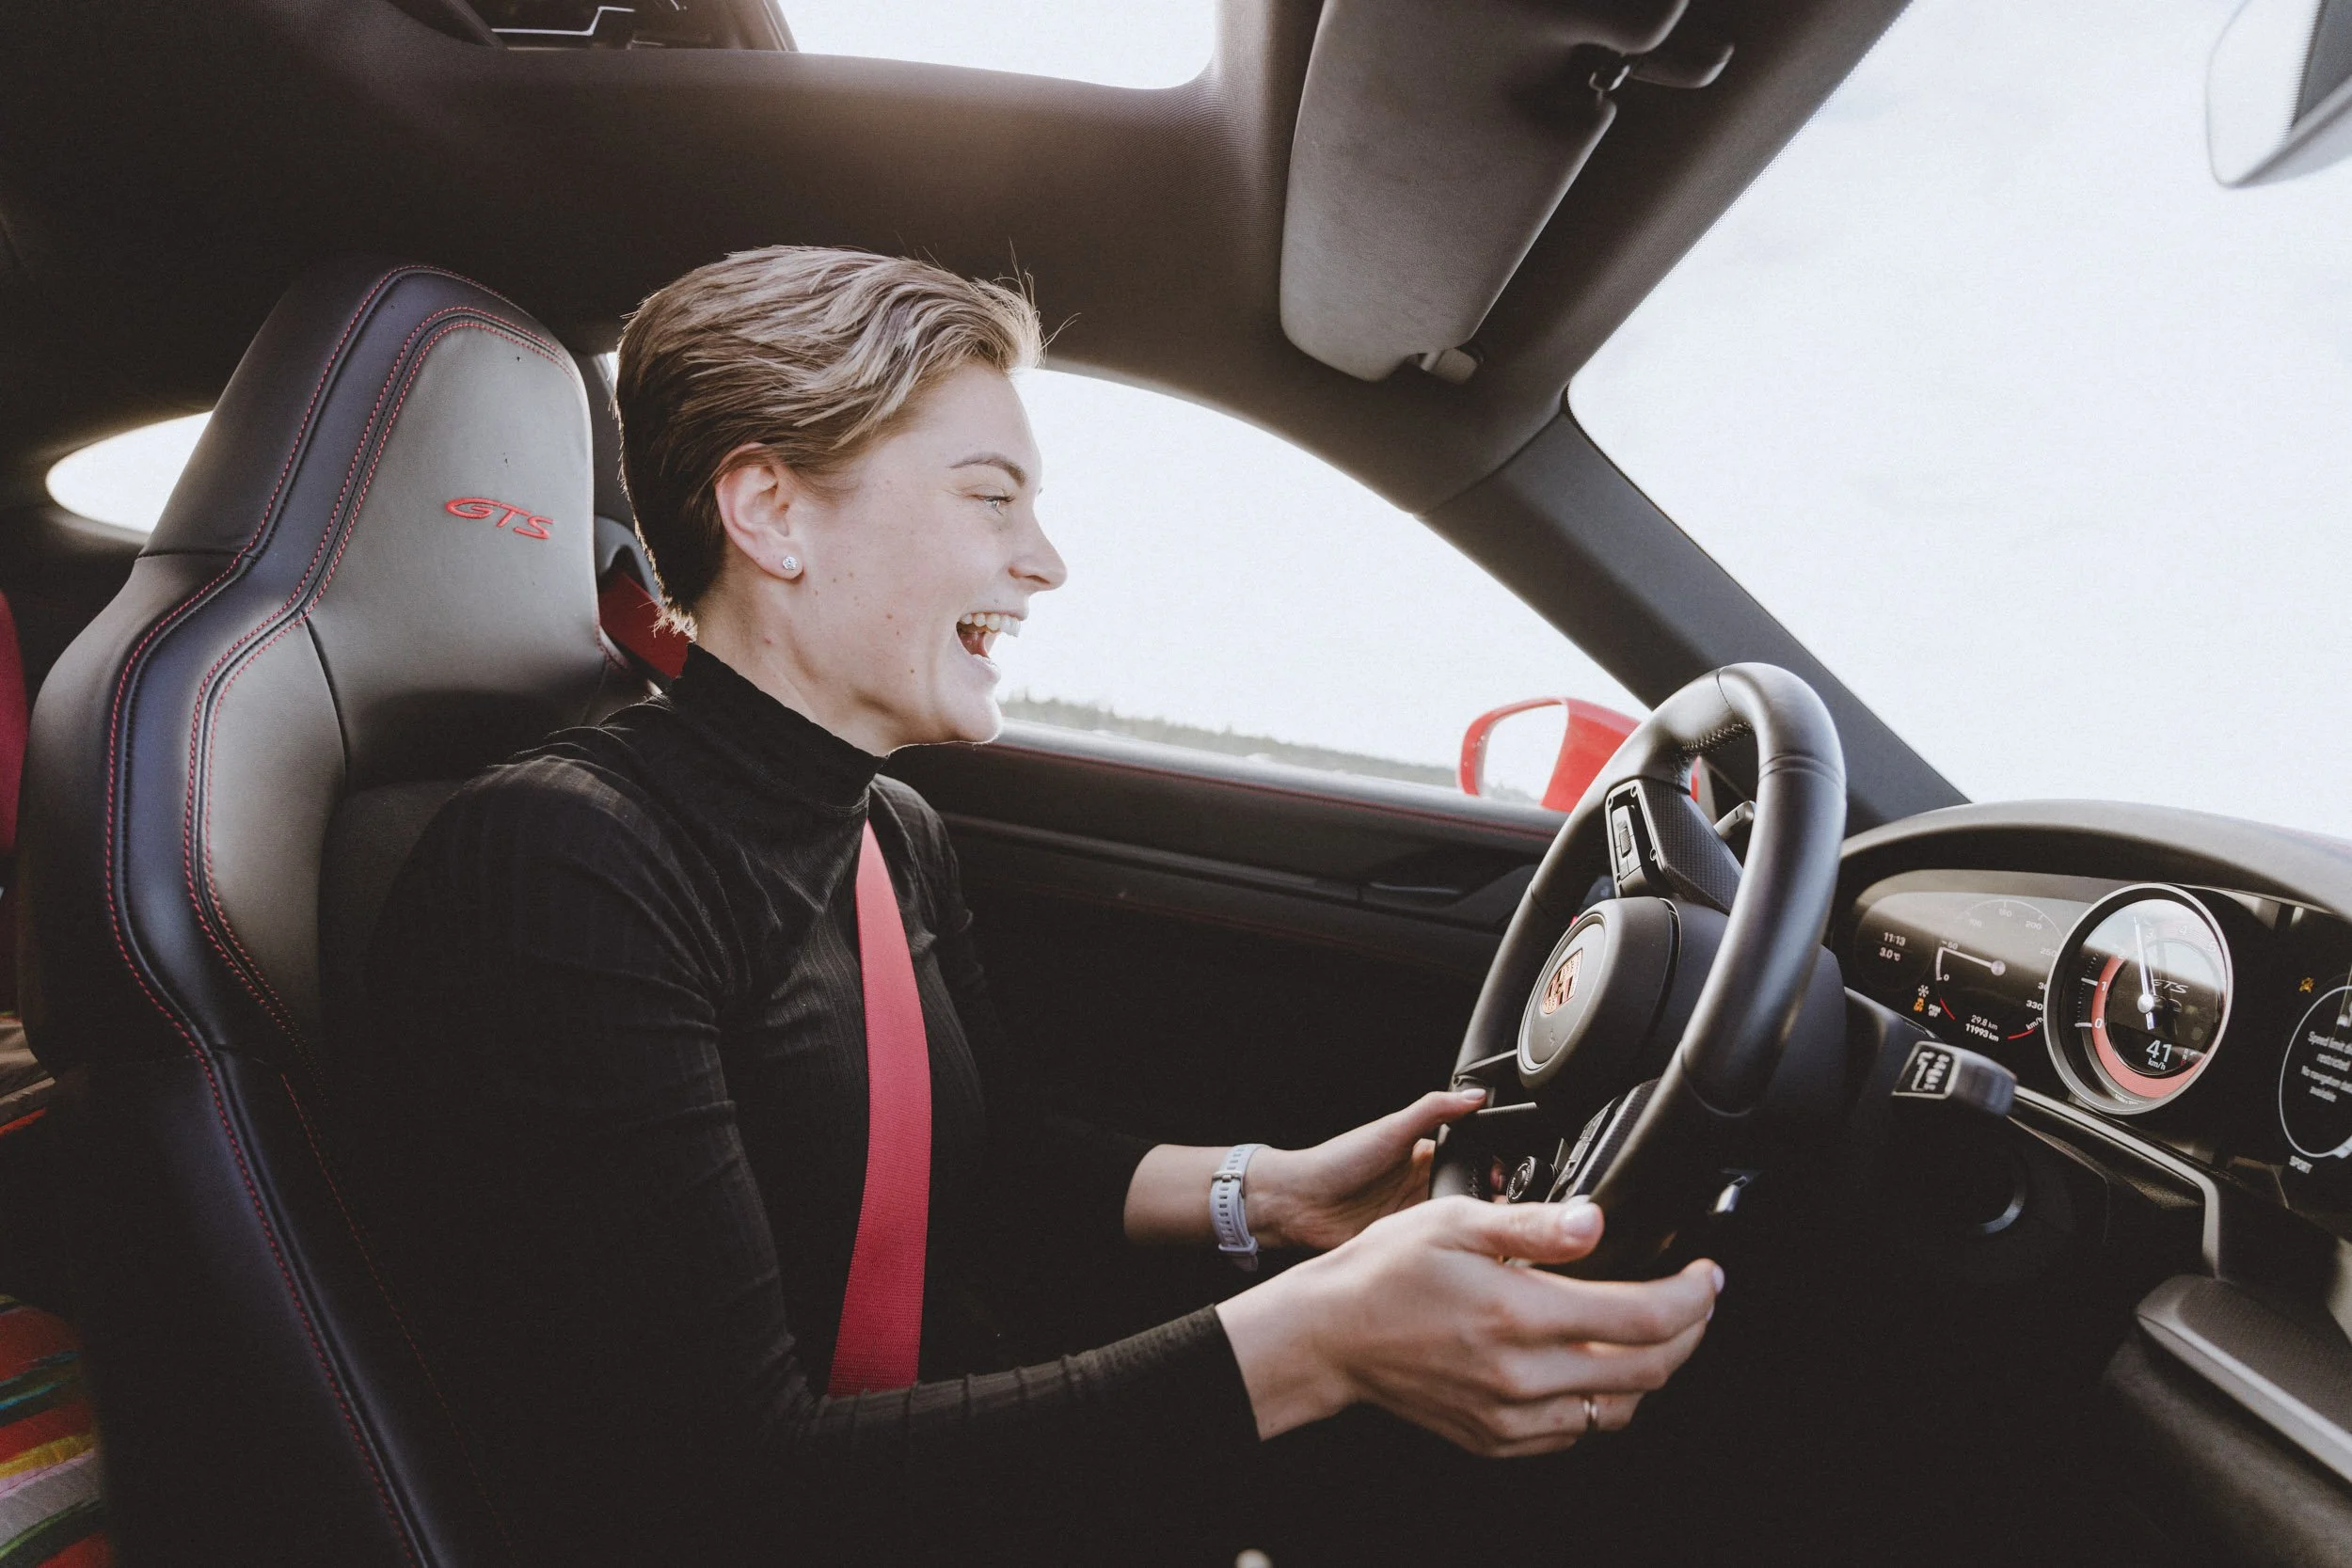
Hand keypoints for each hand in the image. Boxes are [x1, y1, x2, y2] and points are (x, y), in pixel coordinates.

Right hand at [1216, 1198, 1719, 1454]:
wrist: (1329, 1335)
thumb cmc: (1385, 1270)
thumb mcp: (1457, 1221)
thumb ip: (1534, 1224)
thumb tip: (1596, 1221)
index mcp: (1519, 1316)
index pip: (1643, 1319)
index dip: (1692, 1298)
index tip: (1707, 1276)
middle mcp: (1521, 1377)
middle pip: (1648, 1372)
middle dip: (1689, 1335)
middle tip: (1695, 1302)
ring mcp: (1511, 1417)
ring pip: (1619, 1411)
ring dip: (1649, 1371)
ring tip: (1649, 1331)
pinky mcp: (1497, 1440)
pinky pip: (1576, 1433)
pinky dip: (1602, 1401)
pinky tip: (1593, 1365)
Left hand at [1245, 1088, 1488, 1250]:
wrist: (1299, 1203)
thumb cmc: (1338, 1161)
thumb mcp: (1390, 1130)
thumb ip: (1433, 1110)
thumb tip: (1475, 1095)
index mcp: (1424, 1156)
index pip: (1471, 1160)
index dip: (1493, 1169)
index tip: (1507, 1178)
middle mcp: (1423, 1187)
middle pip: (1470, 1195)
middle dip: (1490, 1203)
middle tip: (1503, 1209)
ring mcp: (1414, 1218)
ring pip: (1458, 1225)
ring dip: (1472, 1228)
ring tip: (1487, 1230)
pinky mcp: (1405, 1245)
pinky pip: (1436, 1249)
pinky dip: (1451, 1250)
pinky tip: (1461, 1252)